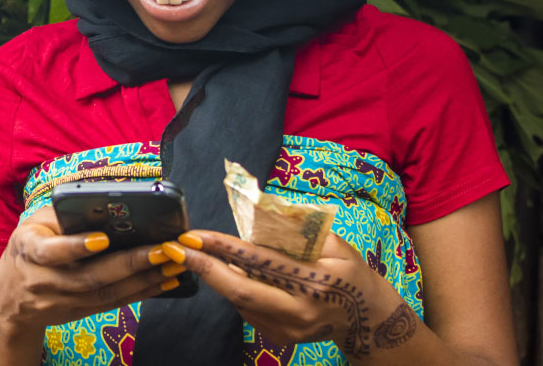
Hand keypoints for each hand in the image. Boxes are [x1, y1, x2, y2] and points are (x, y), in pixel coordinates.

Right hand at [0, 206, 178, 334]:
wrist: (10, 298)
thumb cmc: (27, 248)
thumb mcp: (33, 224)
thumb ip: (62, 214)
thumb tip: (104, 201)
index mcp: (28, 250)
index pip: (50, 251)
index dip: (76, 247)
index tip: (103, 238)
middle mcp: (43, 281)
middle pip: (90, 277)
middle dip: (130, 263)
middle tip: (163, 249)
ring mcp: (62, 302)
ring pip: (107, 294)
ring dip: (144, 280)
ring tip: (173, 264)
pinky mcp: (79, 313)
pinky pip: (114, 303)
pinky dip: (142, 293)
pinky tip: (166, 281)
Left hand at [167, 230, 412, 358]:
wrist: (368, 318)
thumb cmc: (351, 271)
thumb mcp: (333, 244)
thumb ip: (296, 227)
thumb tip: (255, 204)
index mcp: (315, 282)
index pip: (258, 261)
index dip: (221, 247)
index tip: (192, 236)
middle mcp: (299, 311)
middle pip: (238, 291)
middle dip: (202, 268)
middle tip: (174, 249)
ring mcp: (287, 330)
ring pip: (238, 300)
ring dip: (217, 276)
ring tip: (204, 255)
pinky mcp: (278, 338)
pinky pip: (245, 309)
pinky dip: (235, 288)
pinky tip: (234, 274)